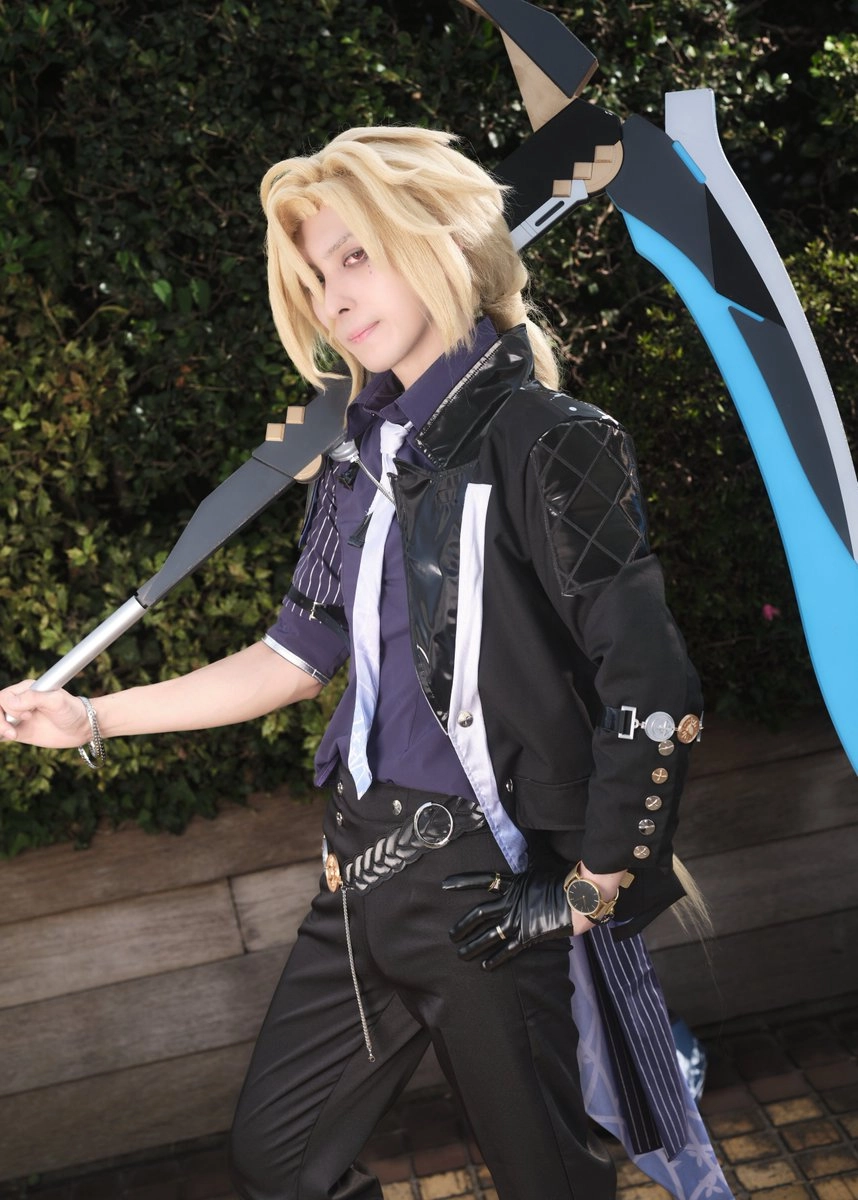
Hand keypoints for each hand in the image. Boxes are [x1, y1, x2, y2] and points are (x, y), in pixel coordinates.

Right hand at [1, 682, 89, 748]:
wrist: (83, 728)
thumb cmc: (73, 710)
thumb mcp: (56, 701)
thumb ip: (33, 698)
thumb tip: (9, 701)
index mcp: (26, 690)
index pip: (4, 697)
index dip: (11, 709)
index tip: (28, 716)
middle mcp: (20, 702)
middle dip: (0, 721)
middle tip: (14, 733)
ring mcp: (18, 718)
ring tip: (12, 736)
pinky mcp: (20, 732)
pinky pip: (1, 733)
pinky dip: (0, 735)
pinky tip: (7, 737)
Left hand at [443, 868, 582, 970]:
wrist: (577, 899)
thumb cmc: (561, 880)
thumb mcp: (538, 867)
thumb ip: (526, 865)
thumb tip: (524, 849)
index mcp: (512, 883)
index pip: (483, 881)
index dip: (463, 882)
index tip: (445, 885)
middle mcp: (510, 902)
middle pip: (479, 914)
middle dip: (462, 926)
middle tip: (452, 935)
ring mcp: (517, 920)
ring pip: (488, 936)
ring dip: (473, 946)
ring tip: (461, 954)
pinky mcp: (526, 937)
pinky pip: (506, 950)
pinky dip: (495, 959)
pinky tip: (485, 966)